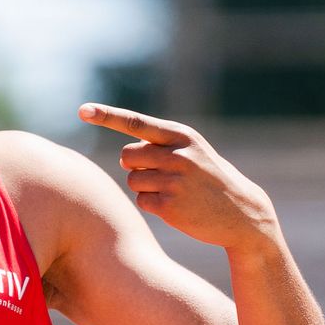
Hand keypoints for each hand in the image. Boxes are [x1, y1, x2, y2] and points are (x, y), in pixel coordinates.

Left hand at [80, 103, 278, 251]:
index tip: (82, 109)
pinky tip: (174, 206)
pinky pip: (141, 201)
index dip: (107, 115)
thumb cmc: (209, 179)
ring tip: (172, 190)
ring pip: (132, 180)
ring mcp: (174, 181)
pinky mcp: (170, 206)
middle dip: (135, 165)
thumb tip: (125, 152)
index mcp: (182, 136)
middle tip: (158, 173)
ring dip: (144, 186)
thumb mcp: (194, 152)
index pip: (136, 122)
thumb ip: (161, 145)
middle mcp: (178, 155)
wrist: (242, 214)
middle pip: (127, 155)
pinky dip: (151, 204)